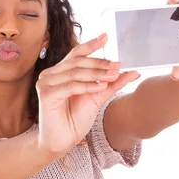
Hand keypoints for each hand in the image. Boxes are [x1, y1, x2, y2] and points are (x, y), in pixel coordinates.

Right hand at [36, 34, 140, 152]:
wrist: (61, 141)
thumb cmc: (74, 119)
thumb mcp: (97, 97)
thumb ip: (113, 84)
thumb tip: (133, 72)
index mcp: (61, 72)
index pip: (76, 54)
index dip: (91, 44)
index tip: (106, 37)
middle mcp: (51, 74)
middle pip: (77, 62)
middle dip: (100, 63)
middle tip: (118, 65)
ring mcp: (46, 83)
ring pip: (75, 72)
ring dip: (96, 73)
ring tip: (113, 75)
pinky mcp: (46, 95)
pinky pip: (70, 86)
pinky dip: (87, 85)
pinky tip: (100, 86)